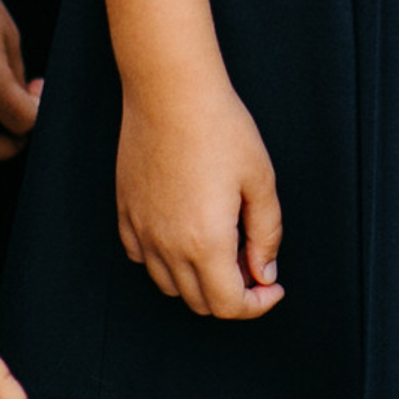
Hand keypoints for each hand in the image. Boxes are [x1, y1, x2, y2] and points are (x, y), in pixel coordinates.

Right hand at [115, 75, 283, 318]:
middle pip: (200, 302)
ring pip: (170, 285)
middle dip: (231, 292)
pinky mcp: (126, 216)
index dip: (256, 305)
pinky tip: (187, 231)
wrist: (170, 93)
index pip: (229, 305)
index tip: (272, 287)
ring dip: (199, 280)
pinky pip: (144, 258)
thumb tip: (264, 272)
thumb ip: (267, 233)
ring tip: (223, 242)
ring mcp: (142, 233)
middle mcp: (168, 247)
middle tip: (251, 258)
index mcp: (206, 242)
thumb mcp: (261, 178)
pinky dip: (167, 260)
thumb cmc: (220, 128)